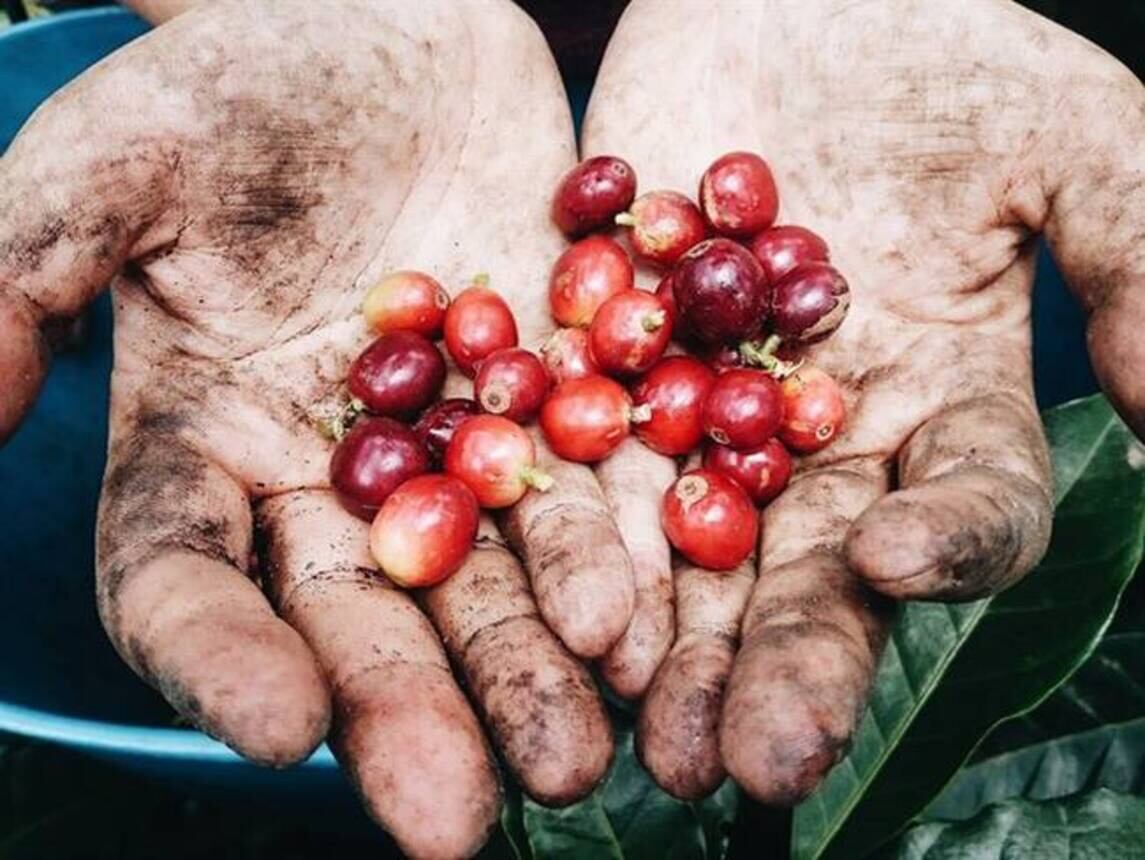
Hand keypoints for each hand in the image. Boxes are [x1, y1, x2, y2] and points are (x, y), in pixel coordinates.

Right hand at [0, 2, 637, 854]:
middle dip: (407, 710)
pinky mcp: (561, 403)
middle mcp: (332, 475)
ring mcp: (456, 447)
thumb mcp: (116, 156)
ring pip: (489, 581)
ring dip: (532, 670)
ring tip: (578, 757)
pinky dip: (620, 565)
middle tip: (459, 821)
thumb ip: (21, 269)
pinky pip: (592, 496)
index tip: (280, 732)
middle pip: (359, 614)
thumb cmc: (242, 79)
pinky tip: (653, 638)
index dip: (221, 660)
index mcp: (208, 441)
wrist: (399, 23)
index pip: (187, 579)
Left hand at [584, 0, 1144, 801]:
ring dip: (664, 644)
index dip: (942, 547)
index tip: (891, 563)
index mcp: (939, 402)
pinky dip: (561, 531)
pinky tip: (550, 607)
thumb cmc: (934, 46)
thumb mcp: (1062, 136)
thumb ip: (1137, 267)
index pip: (963, 509)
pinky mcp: (596, 368)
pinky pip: (576, 460)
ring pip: (684, 549)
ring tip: (640, 736)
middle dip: (783, 661)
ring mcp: (699, 411)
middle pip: (809, 571)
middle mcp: (818, 436)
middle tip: (750, 761)